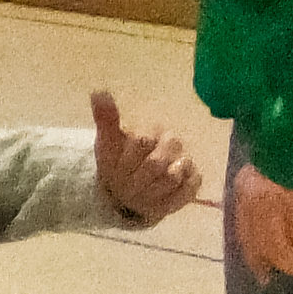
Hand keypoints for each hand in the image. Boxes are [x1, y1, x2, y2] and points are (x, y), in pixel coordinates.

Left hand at [89, 92, 201, 228]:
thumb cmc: (117, 165)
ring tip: (139, 194)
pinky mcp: (194, 181)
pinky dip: (166, 200)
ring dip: (149, 192)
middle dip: (136, 180)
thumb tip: (98, 93)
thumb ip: (106, 119)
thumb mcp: (106, 144)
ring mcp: (186, 162)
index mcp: (153, 130)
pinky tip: (155, 200)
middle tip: (125, 186)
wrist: (125, 192)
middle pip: (156, 164)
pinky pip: (184, 192)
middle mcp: (174, 143)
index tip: (117, 169)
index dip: (127, 161)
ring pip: (171, 179)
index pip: (141, 142)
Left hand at [230, 162, 292, 285]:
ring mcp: (274, 202)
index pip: (245, 232)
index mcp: (245, 187)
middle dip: (283, 266)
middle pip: (264, 246)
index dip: (255, 258)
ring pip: (283, 248)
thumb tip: (273, 218)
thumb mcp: (270, 163)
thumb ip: (266, 187)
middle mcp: (254, 199)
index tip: (264, 277)